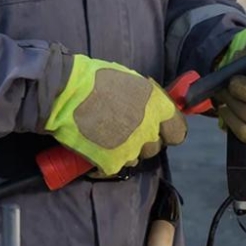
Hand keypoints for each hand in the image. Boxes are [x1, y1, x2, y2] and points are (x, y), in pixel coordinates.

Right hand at [42, 54, 186, 175]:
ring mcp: (131, 149)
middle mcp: (149, 130)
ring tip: (108, 134)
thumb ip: (149, 99)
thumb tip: (157, 110)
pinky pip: (116, 166)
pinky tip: (97, 145)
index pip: (179, 132)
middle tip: (126, 128)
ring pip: (136, 158)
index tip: (160, 128)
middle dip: (144, 140)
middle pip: (156, 146)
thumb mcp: (132, 81)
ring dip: (127, 150)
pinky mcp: (112, 164)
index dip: (169, 130)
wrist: (66, 94)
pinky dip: (107, 160)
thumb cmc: (97, 80)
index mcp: (157, 106)